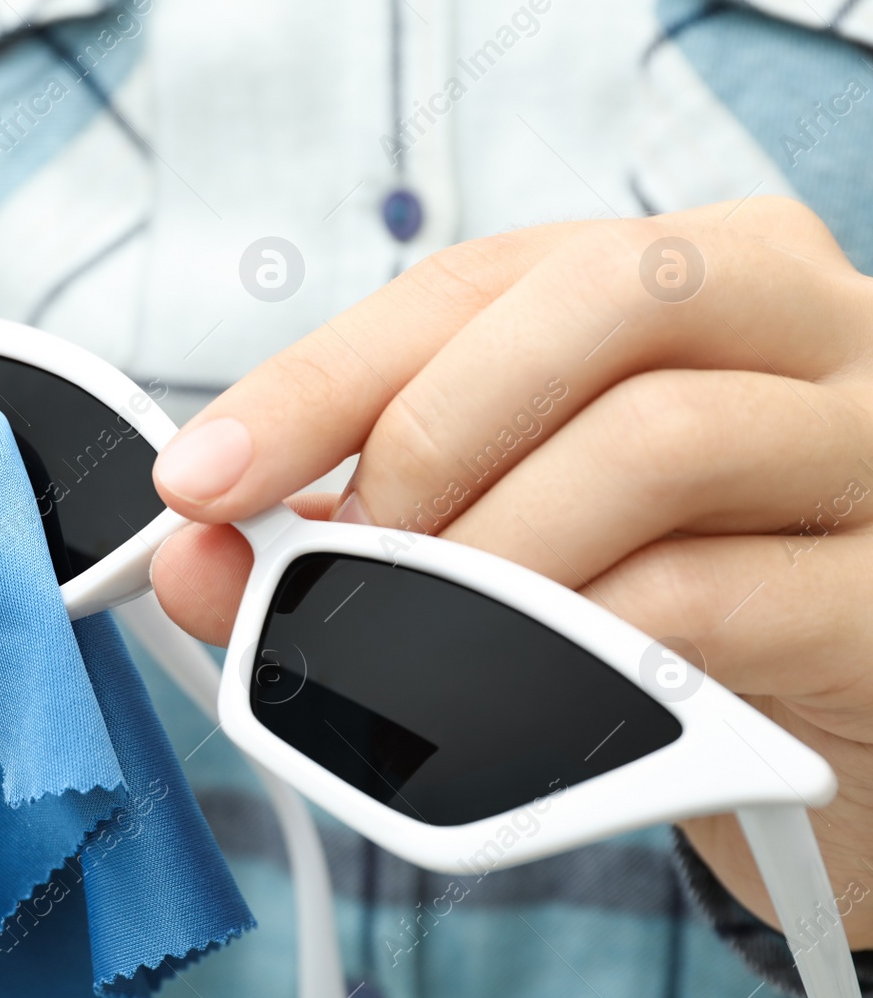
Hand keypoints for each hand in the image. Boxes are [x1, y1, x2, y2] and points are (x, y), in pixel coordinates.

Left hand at [150, 198, 872, 946]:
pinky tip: (529, 684)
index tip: (199, 478)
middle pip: (590, 302)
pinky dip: (571, 646)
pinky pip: (706, 597)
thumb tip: (193, 559)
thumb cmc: (661, 596)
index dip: (316, 381)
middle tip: (359, 552)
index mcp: (684, 275)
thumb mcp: (508, 529)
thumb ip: (346, 535)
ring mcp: (865, 448)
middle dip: (425, 433)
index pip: (472, 284)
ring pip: (655, 438)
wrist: (830, 722)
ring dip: (491, 552)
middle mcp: (797, 323)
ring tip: (434, 626)